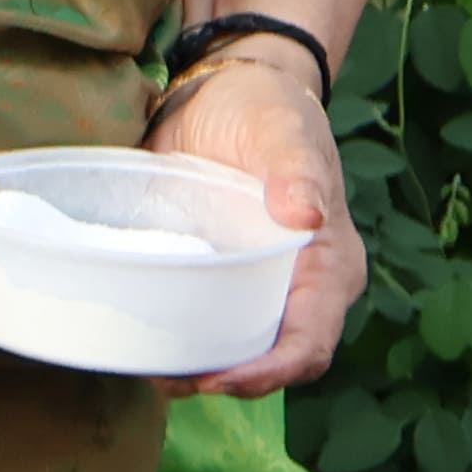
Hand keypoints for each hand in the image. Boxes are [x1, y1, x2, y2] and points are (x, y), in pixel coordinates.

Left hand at [146, 48, 360, 396]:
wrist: (226, 90)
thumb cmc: (266, 108)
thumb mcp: (282, 129)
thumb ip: (295, 165)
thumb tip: (305, 212)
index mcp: (329, 267)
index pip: (309, 343)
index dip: (268, 372)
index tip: (218, 378)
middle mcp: (299, 289)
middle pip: (272, 360)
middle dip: (227, 382)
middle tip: (168, 378)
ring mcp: (258, 287)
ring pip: (238, 350)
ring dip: (198, 370)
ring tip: (149, 367)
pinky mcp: (221, 277)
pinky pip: (209, 321)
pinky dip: (181, 339)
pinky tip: (142, 339)